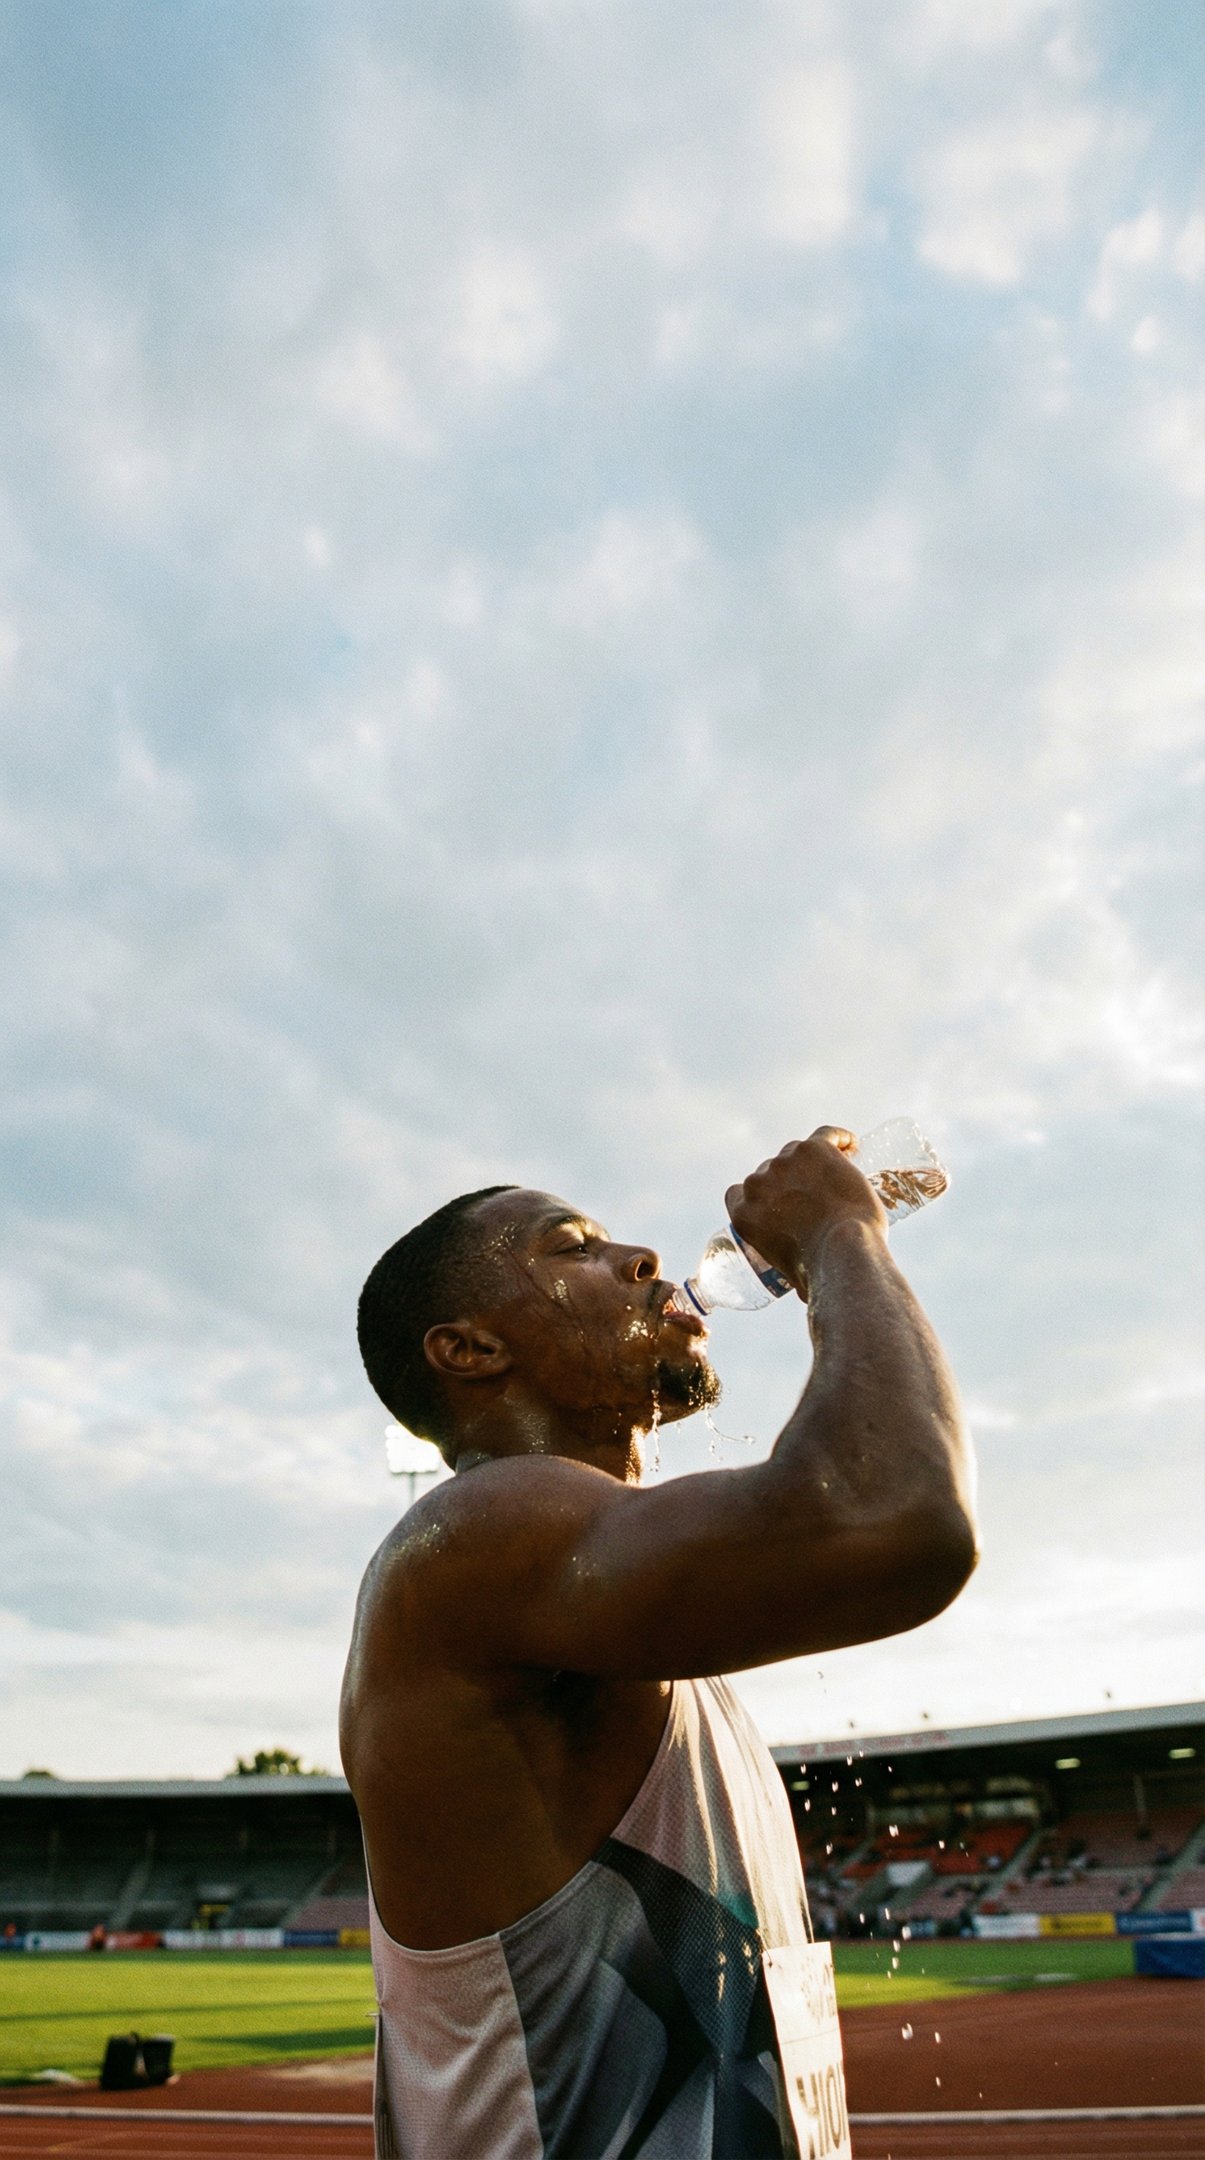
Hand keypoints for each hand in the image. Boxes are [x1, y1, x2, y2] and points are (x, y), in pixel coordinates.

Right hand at [725, 1128, 887, 1288]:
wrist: (841, 1251)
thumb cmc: (819, 1272)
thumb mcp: (788, 1276)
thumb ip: (788, 1269)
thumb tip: (802, 1287)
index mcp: (743, 1214)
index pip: (740, 1192)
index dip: (760, 1196)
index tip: (778, 1203)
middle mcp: (758, 1184)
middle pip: (771, 1172)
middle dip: (790, 1182)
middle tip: (816, 1197)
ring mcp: (786, 1162)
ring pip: (799, 1154)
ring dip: (814, 1163)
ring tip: (838, 1177)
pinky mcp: (815, 1150)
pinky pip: (826, 1135)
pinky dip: (839, 1139)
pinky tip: (852, 1145)